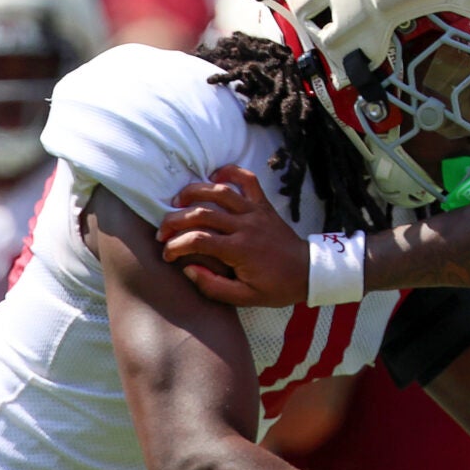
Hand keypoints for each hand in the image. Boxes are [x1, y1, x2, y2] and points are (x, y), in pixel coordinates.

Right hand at [157, 166, 310, 306]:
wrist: (307, 272)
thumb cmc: (276, 287)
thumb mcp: (244, 297)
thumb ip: (213, 286)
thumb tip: (188, 269)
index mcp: (240, 250)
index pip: (198, 240)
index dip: (176, 245)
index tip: (167, 254)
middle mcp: (245, 225)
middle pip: (202, 213)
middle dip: (175, 220)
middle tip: (162, 230)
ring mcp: (255, 211)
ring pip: (219, 191)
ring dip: (194, 192)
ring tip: (177, 202)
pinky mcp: (263, 204)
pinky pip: (247, 179)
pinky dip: (229, 171)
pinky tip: (213, 176)